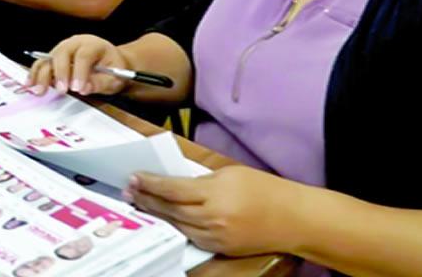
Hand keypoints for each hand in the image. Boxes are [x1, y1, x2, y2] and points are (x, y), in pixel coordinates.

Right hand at [26, 34, 130, 96]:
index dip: (80, 72)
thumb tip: (84, 88)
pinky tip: (30, 85)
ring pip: (48, 58)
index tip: (78, 88)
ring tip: (39, 90)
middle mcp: (75, 43)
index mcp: (93, 44)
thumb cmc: (112, 68)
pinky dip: (35, 74)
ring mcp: (62, 49)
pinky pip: (42, 63)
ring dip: (42, 74)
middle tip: (61, 90)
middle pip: (62, 53)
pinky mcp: (54, 58)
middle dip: (60, 73)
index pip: (83, 55)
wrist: (111, 61)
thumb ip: (101, 82)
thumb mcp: (115, 77)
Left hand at [126, 166, 304, 256]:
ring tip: (139, 203)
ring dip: (156, 213)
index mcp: (214, 194)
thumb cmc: (264, 190)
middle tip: (128, 190)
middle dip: (146, 198)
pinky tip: (164, 218)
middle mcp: (212, 218)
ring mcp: (215, 236)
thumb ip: (200, 180)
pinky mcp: (220, 248)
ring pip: (176, 224)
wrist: (293, 219)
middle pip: (170, 208)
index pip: (172, 189)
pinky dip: (175, 226)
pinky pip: (191, 236)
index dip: (150, 183)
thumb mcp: (229, 174)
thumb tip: (175, 183)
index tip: (134, 177)